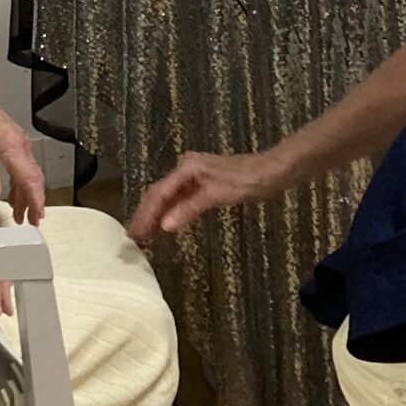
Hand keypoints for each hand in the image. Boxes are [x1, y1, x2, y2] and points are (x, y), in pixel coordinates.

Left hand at [0, 71, 45, 224]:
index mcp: (13, 146)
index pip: (30, 178)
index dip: (35, 199)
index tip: (37, 215)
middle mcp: (21, 144)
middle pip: (33, 178)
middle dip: (34, 201)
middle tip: (32, 221)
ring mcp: (19, 143)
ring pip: (28, 173)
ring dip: (25, 194)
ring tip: (21, 214)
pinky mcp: (14, 142)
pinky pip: (22, 166)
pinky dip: (20, 183)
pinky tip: (13, 195)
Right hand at [128, 148, 294, 244]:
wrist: (272, 171)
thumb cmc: (247, 181)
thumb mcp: (217, 195)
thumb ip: (189, 209)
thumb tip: (164, 225)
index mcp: (186, 168)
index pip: (159, 194)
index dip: (145, 215)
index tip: (134, 235)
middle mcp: (186, 169)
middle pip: (159, 193)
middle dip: (145, 215)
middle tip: (133, 237)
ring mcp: (194, 175)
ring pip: (168, 196)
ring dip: (156, 215)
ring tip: (144, 234)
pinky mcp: (203, 183)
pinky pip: (180, 198)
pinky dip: (171, 212)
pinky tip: (166, 224)